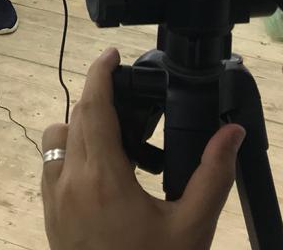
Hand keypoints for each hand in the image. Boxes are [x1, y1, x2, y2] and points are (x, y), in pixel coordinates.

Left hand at [41, 48, 243, 249]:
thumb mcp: (192, 227)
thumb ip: (213, 175)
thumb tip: (232, 131)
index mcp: (103, 177)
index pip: (93, 107)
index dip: (99, 73)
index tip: (111, 54)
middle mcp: (70, 181)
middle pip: (74, 117)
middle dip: (97, 97)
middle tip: (130, 97)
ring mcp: (54, 200)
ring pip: (56, 139)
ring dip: (80, 126)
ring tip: (117, 138)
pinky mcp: (50, 217)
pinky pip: (52, 167)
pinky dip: (71, 154)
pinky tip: (104, 173)